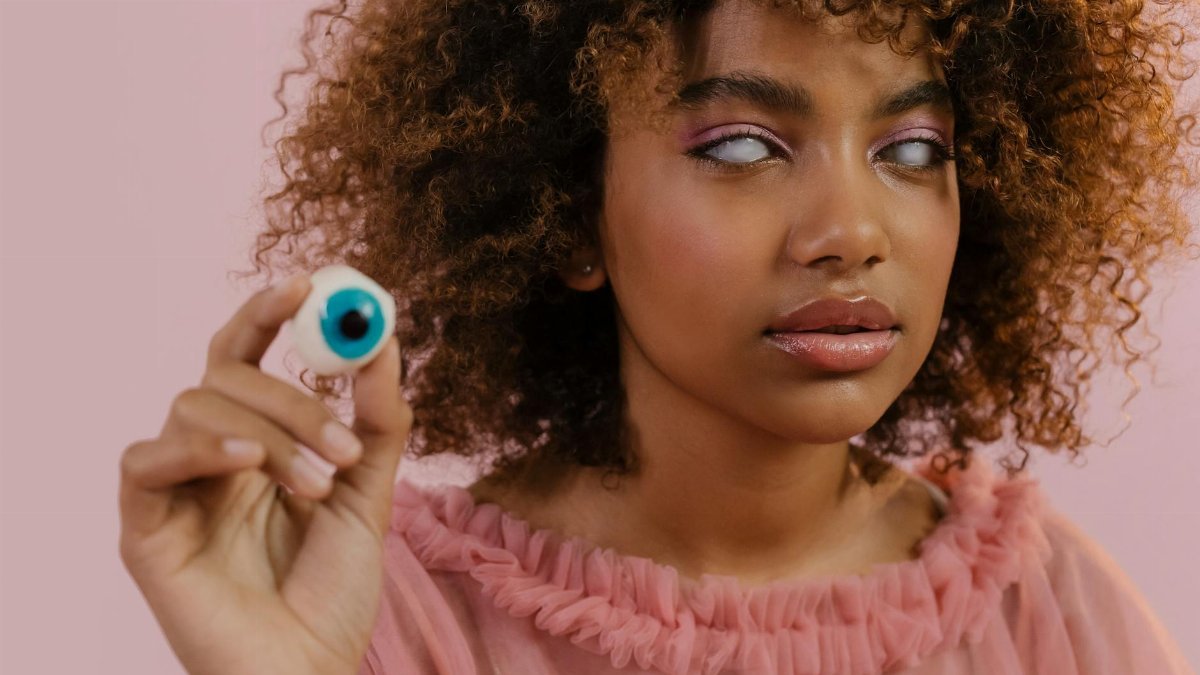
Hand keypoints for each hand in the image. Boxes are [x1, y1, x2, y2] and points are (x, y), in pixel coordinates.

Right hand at [118, 275, 410, 674]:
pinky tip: (248, 466)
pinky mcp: (144, 526)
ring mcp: (175, 489)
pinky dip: (198, 448)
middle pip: (227, 376)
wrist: (309, 670)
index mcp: (257, 441)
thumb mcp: (370, 493)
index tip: (308, 284)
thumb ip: (378, 419)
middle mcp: (211, 456)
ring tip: (319, 487)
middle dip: (293, 398)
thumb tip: (383, 339)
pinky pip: (145, 460)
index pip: (247, 356)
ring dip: (269, 433)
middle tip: (343, 443)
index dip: (267, 313)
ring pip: (196, 406)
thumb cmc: (332, 590)